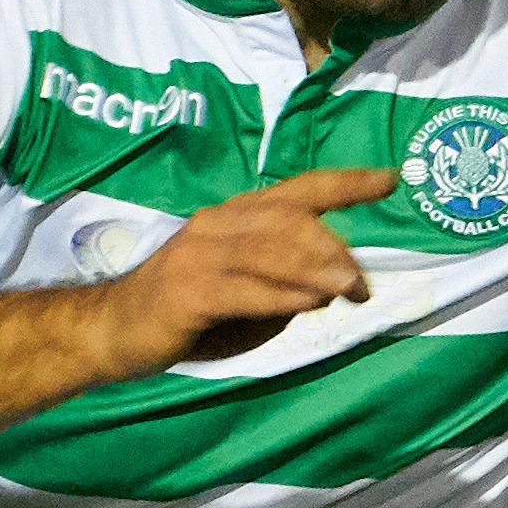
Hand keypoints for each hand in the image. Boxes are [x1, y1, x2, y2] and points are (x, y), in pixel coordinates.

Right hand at [89, 167, 396, 375]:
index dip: (346, 182)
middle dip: (336, 248)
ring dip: (319, 269)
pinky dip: (282, 295)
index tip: (390, 179)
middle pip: (292, 220)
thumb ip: (287, 283)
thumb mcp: (250, 295)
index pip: (300, 190)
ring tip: (352, 289)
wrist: (117, 328)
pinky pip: (245, 290)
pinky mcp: (188, 290)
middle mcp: (220, 222)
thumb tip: (335, 285)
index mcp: (238, 216)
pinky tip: (311, 303)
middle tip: (364, 283)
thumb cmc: (191, 310)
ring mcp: (201, 253)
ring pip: (272, 251)